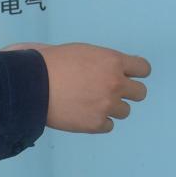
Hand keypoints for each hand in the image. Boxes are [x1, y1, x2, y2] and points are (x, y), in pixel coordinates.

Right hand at [35, 43, 150, 133]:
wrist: (32, 85)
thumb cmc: (51, 63)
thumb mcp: (81, 51)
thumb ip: (101, 60)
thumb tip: (109, 66)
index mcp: (113, 61)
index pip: (143, 69)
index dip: (135, 73)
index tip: (127, 76)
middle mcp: (115, 83)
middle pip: (140, 93)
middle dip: (127, 92)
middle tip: (110, 92)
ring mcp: (107, 105)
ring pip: (125, 111)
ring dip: (111, 108)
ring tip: (91, 103)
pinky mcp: (96, 124)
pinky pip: (108, 125)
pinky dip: (98, 121)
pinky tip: (84, 114)